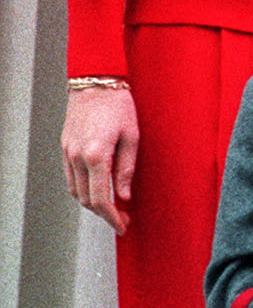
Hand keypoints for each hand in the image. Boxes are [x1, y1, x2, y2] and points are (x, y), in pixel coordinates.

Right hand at [62, 85, 139, 232]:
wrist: (95, 82)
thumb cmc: (118, 105)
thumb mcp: (132, 137)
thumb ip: (127, 170)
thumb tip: (124, 196)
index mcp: (97, 156)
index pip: (100, 199)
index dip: (112, 218)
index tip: (122, 225)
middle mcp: (77, 157)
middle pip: (86, 200)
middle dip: (104, 214)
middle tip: (122, 218)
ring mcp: (68, 152)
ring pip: (75, 191)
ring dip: (92, 203)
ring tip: (112, 207)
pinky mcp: (65, 147)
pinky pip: (70, 178)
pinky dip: (82, 190)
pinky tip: (96, 190)